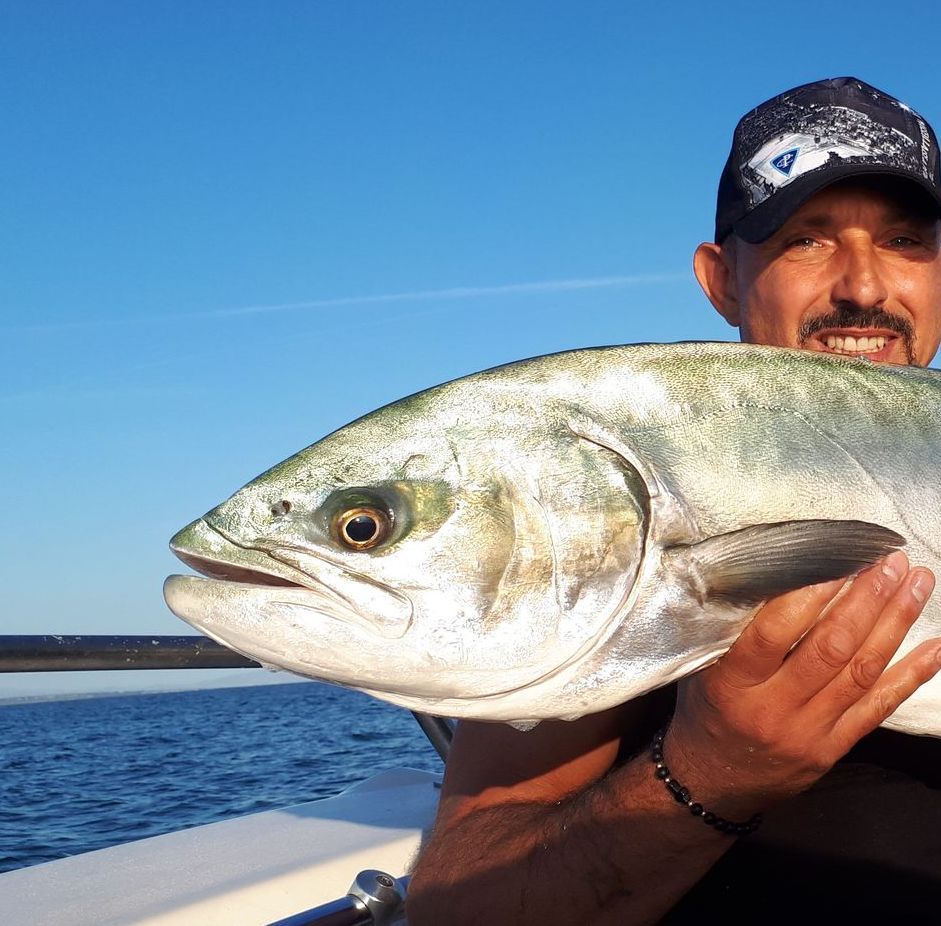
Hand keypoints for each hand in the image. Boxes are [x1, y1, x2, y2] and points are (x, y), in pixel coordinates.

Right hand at [666, 551, 939, 812]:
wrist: (710, 780)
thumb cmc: (704, 710)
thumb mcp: (701, 667)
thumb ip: (732, 632)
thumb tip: (774, 577)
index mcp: (732, 683)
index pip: (774, 632)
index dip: (810, 595)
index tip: (838, 559)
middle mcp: (772, 708)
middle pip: (829, 649)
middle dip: (866, 600)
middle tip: (890, 562)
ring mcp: (807, 731)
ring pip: (860, 673)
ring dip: (894, 624)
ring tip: (916, 584)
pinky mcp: (832, 749)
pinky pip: (877, 709)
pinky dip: (909, 676)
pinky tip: (932, 648)